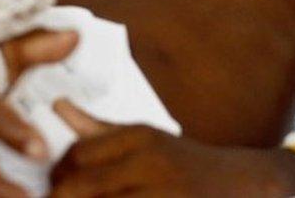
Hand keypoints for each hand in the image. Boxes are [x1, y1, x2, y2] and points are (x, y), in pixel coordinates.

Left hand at [49, 99, 294, 197]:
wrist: (240, 185)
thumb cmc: (183, 165)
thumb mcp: (145, 140)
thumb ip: (98, 130)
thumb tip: (57, 105)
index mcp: (140, 137)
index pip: (77, 154)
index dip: (57, 174)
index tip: (54, 186)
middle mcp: (150, 161)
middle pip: (78, 186)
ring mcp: (162, 192)